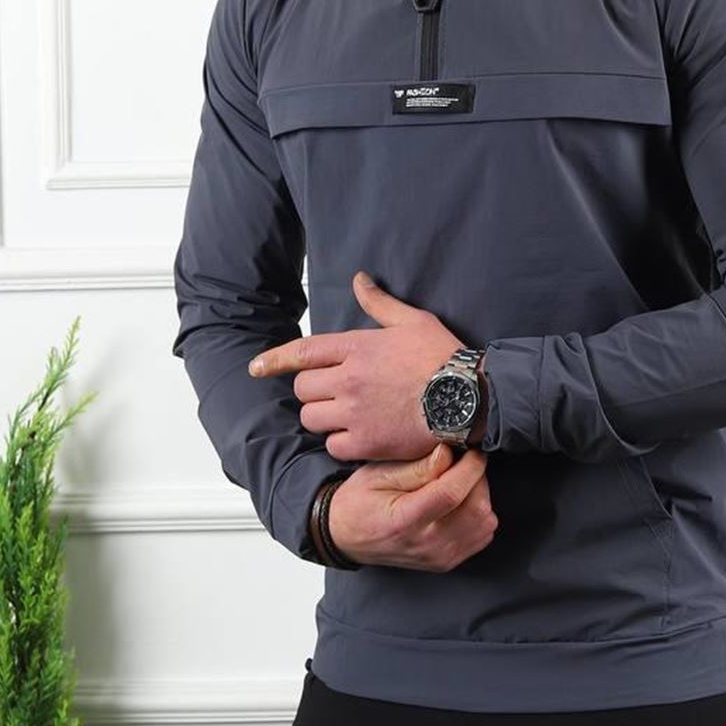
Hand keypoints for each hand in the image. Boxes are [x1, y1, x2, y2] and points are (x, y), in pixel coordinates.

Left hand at [247, 271, 470, 461]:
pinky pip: (332, 445)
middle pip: (303, 389)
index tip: (256, 368)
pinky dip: (340, 442)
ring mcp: (355, 412)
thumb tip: (358, 279)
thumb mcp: (412, 320)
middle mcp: (349, 379)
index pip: (302, 352)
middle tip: (334, 393)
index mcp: (356, 347)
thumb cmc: (443, 356)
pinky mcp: (366, 442)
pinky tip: (358, 436)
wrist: (468, 397)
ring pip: (312, 418)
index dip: (273, 360)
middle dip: (313, 391)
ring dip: (323, 417)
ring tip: (344, 415)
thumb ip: (379, 302)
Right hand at [330, 445, 497, 570]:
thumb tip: (449, 453)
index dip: (470, 467)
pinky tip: (460, 503)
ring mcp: (439, 557)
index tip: (472, 451)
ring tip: (459, 483)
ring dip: (480, 497)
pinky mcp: (446, 562)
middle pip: (476, 509)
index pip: (452, 493)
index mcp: (405, 521)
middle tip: (463, 464)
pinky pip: (481, 536)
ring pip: (485, 523)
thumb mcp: (379, 474)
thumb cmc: (358, 501)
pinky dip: (478, 515)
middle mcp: (426, 544)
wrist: (345, 536)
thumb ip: (418, 467)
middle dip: (477, 479)